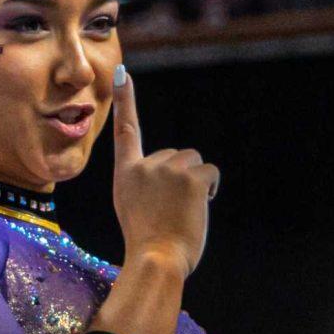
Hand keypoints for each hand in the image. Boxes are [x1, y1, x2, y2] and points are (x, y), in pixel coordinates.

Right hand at [108, 64, 216, 277]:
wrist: (156, 259)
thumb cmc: (148, 243)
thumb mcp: (135, 209)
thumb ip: (146, 185)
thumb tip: (172, 176)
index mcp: (126, 174)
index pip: (126, 130)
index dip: (125, 100)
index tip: (123, 74)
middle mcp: (145, 165)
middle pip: (177, 156)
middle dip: (181, 179)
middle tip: (171, 210)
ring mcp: (167, 168)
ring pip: (194, 163)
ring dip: (196, 183)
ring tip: (182, 211)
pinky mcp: (190, 176)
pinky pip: (210, 173)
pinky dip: (211, 189)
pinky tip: (199, 208)